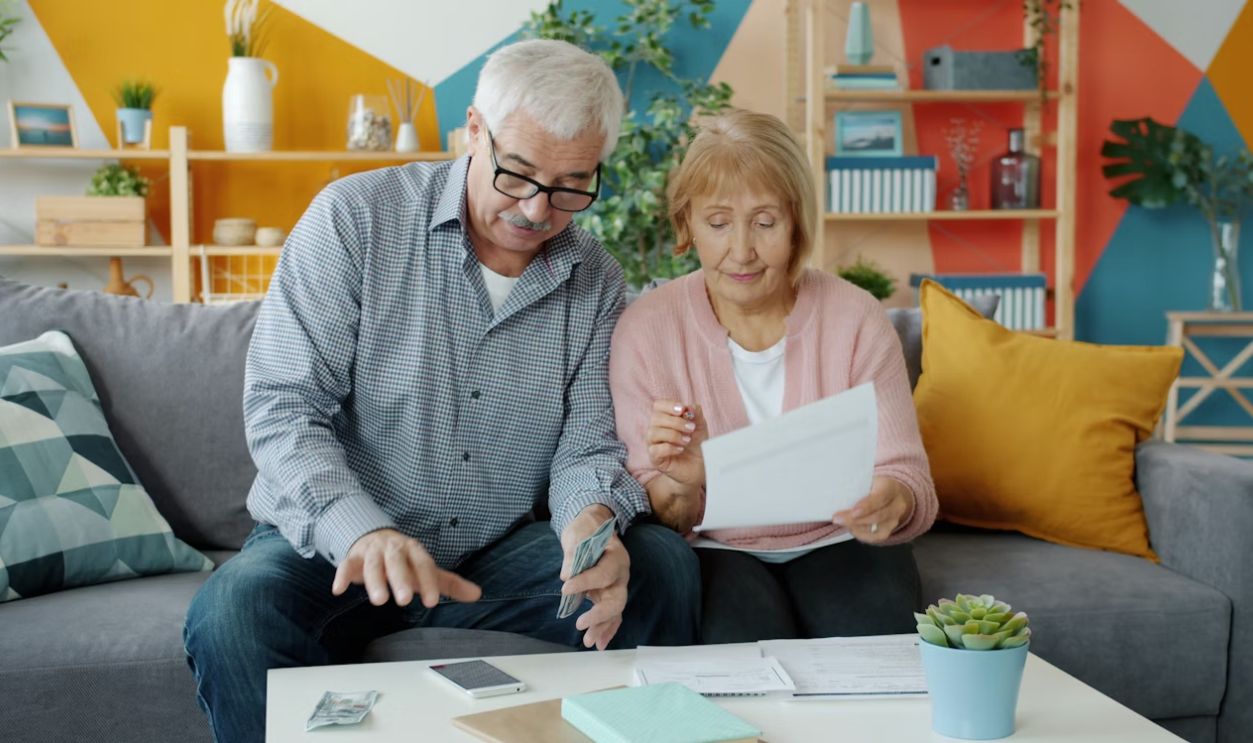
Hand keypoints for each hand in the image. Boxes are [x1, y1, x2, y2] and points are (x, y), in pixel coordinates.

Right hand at [332, 528, 481, 607]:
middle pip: (397, 562)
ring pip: (373, 564)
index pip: (423, 564)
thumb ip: (450, 583)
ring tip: (379, 600)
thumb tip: (477, 594)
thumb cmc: (405, 560)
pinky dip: (342, 576)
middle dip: (400, 580)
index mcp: (414, 550)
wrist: (376, 537)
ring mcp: (373, 551)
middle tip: (404, 601)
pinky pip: (346, 565)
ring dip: (375, 581)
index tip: (432, 602)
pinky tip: (339, 590)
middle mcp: (394, 548)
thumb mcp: (426, 569)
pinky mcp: (353, 557)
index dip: (428, 582)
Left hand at [560, 505, 629, 650]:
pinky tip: (599, 644)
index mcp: (616, 556)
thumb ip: (573, 554)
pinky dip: (606, 629)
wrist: (593, 528)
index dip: (585, 582)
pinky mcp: (609, 595)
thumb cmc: (586, 529)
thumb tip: (566, 574)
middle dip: (600, 615)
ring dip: (602, 628)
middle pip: (617, 599)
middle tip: (581, 624)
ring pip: (615, 611)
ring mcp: (617, 587)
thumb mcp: (578, 534)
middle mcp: (621, 574)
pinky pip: (612, 615)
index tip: (565, 588)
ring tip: (588, 642)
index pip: (604, 573)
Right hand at [646, 400, 707, 485]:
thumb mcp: (700, 427)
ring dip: (673, 434)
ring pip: (653, 433)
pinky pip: (655, 450)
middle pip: (655, 418)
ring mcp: (653, 445)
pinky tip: (681, 449)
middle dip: (675, 422)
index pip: (658, 406)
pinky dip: (670, 448)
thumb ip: (696, 415)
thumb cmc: (696, 445)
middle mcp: (656, 430)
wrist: (699, 467)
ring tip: (687, 440)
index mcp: (665, 419)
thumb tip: (690, 406)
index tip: (683, 410)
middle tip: (691, 428)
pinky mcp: (655, 459)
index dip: (669, 405)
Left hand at [833, 477, 913, 543]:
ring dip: (855, 527)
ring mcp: (894, 520)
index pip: (881, 497)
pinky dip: (860, 534)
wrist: (891, 496)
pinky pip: (874, 537)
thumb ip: (856, 486)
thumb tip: (836, 493)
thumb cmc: (874, 486)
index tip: (853, 511)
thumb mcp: (867, 480)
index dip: (867, 506)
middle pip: (878, 516)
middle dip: (855, 520)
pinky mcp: (888, 531)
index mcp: (891, 487)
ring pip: (875, 529)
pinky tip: (850, 528)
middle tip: (838, 518)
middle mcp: (897, 505)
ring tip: (841, 522)